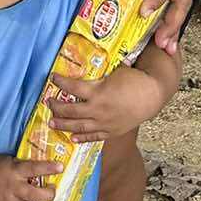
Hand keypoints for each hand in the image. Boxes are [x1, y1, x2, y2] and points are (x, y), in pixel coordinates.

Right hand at [0, 154, 61, 200]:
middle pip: (38, 195)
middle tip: (51, 192)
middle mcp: (13, 188)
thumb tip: (42, 174)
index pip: (35, 168)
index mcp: (14, 171)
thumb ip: (22, 168)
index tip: (61, 167)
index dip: (50, 168)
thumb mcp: (8, 161)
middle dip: (50, 195)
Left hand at [48, 67, 167, 142]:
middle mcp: (98, 109)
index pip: (73, 87)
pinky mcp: (111, 131)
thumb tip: (88, 61)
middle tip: (48, 103)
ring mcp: (104, 122)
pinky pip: (94, 137)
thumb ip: (100, 73)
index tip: (53, 78)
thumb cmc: (135, 79)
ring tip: (51, 122)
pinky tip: (72, 138)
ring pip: (79, 126)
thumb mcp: (115, 71)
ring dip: (63, 125)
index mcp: (98, 91)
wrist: (152, 95)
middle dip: (57, 107)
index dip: (60, 82)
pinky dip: (82, 138)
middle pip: (71, 110)